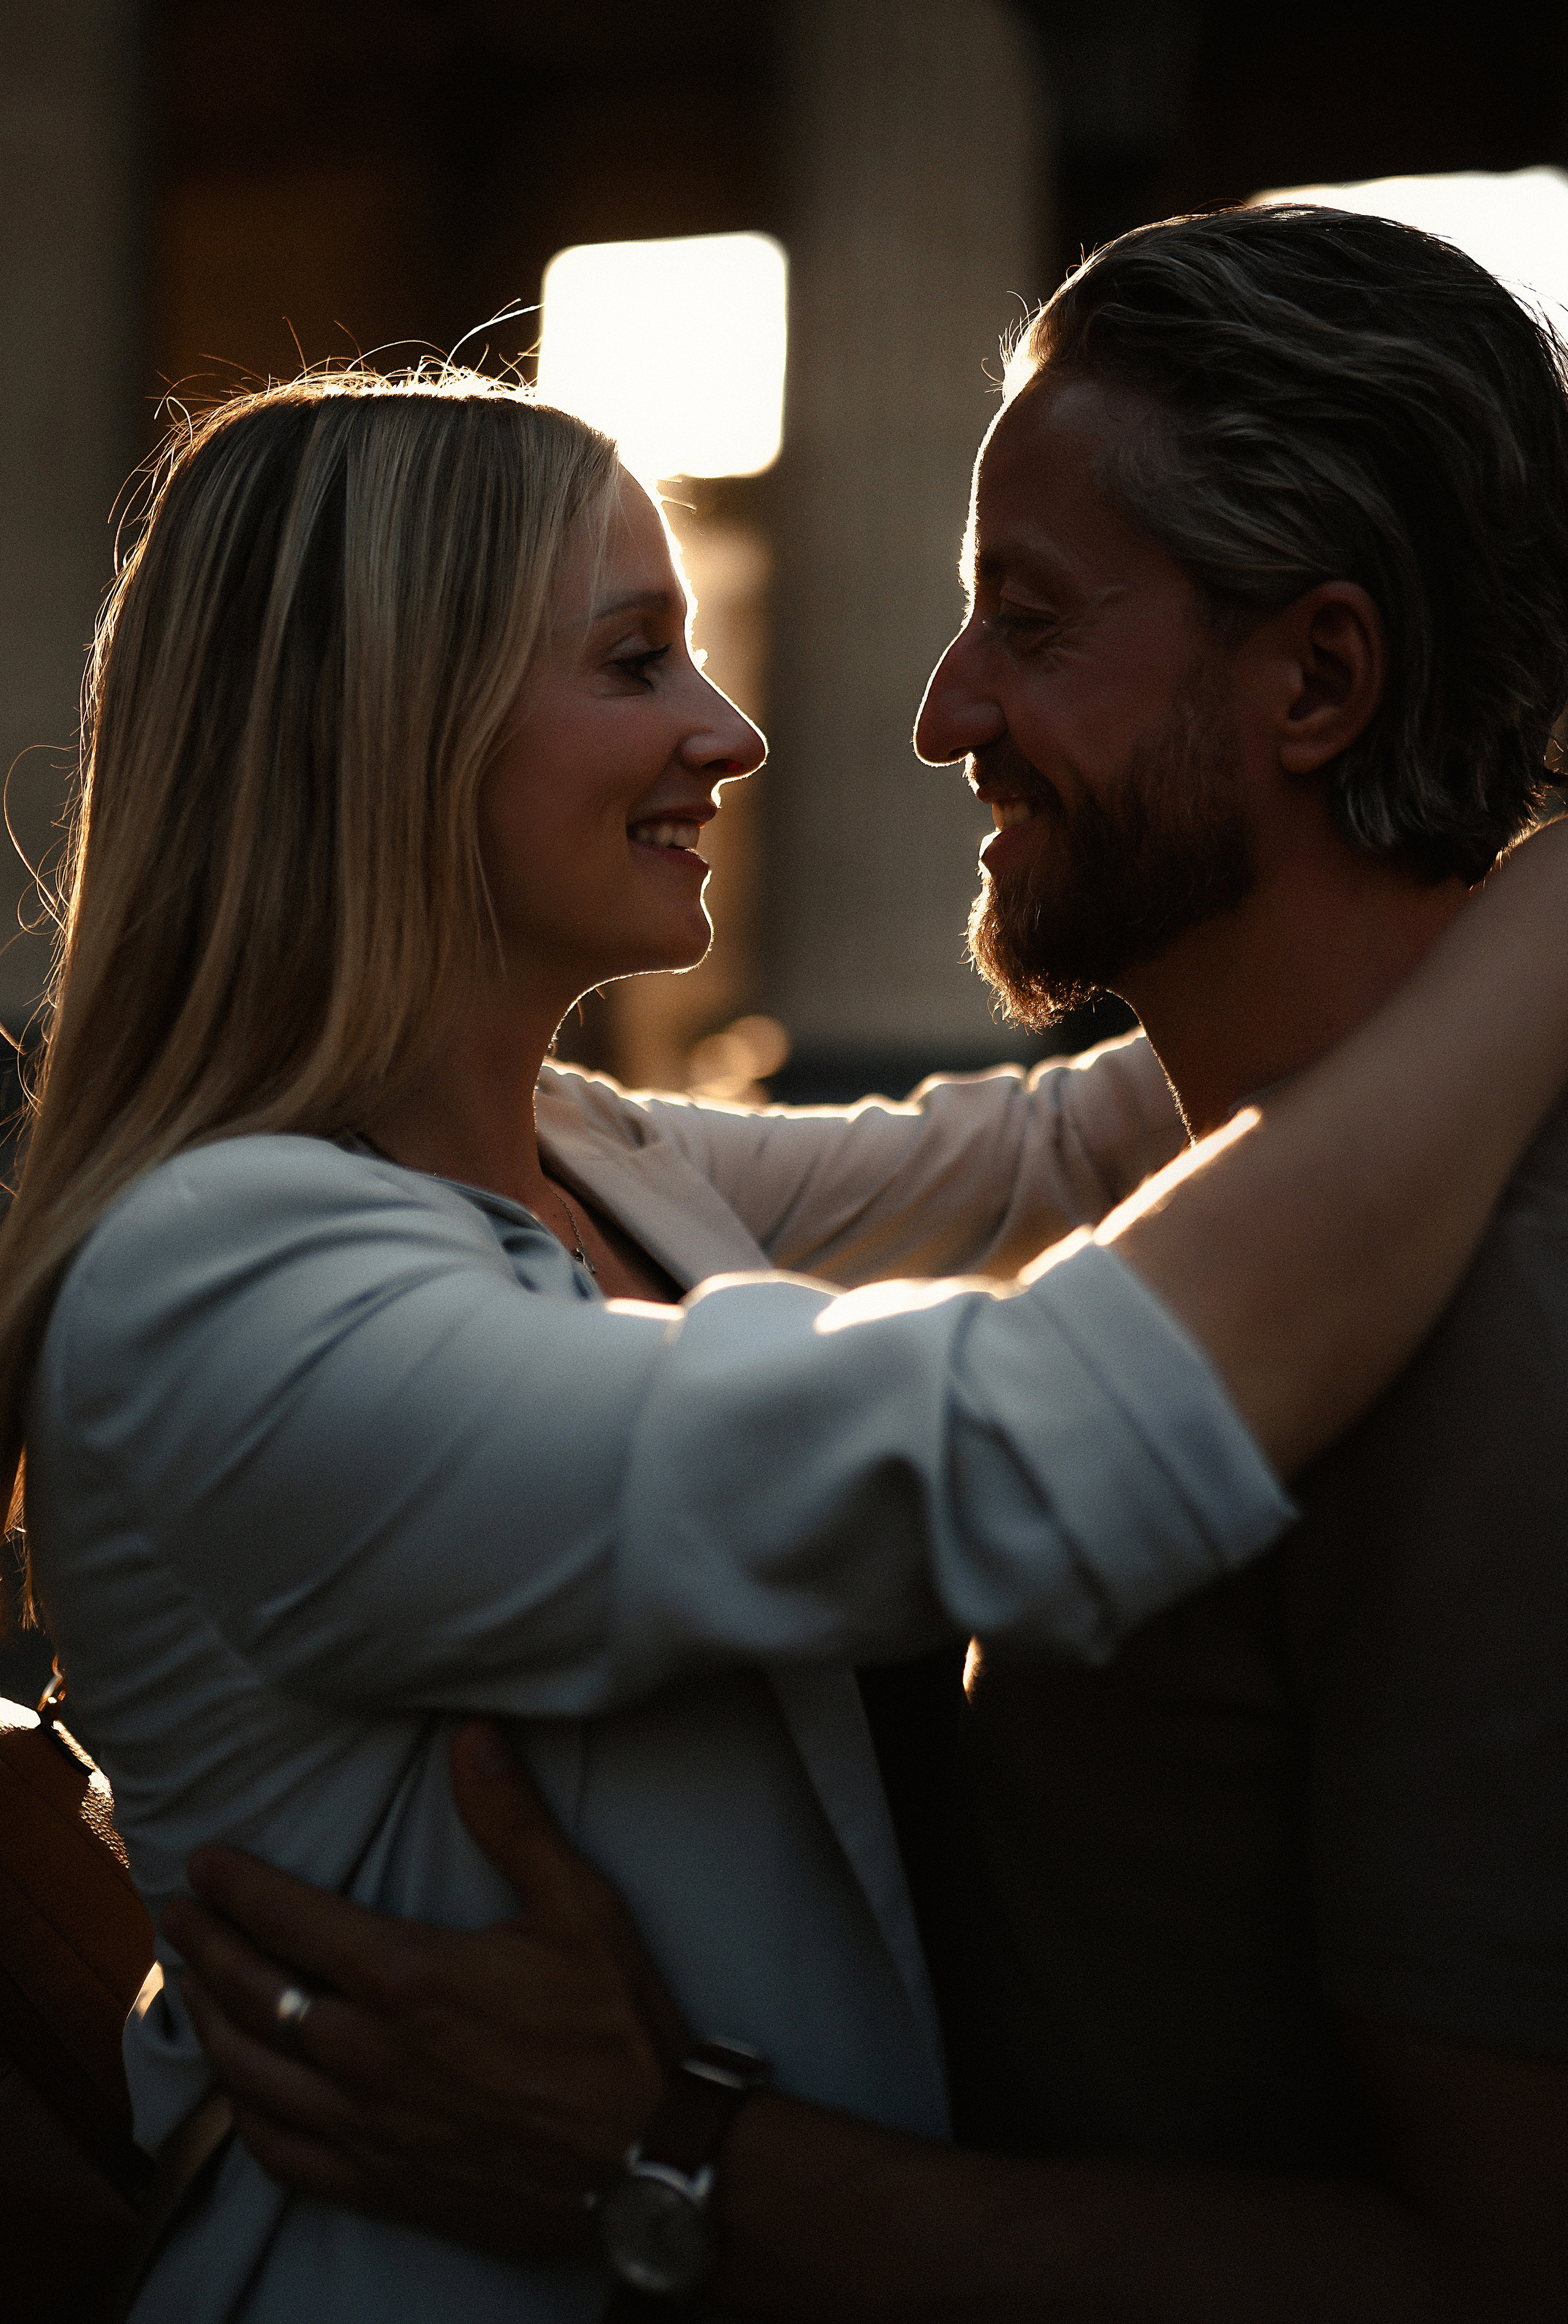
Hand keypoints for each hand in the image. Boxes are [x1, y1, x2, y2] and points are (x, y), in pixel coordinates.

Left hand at [162, 1720, 689, 2259]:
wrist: (647, 2163)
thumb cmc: (616, 2028)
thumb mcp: (578, 1906)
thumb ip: (513, 1820)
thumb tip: (472, 1734)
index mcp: (410, 1978)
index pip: (292, 1920)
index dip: (239, 1887)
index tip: (203, 1864)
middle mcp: (370, 2054)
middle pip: (255, 1992)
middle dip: (206, 1947)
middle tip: (177, 1916)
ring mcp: (369, 2126)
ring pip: (253, 2073)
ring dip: (210, 2023)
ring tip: (190, 1988)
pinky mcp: (382, 2184)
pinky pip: (282, 2154)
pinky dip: (244, 2116)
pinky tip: (236, 2093)